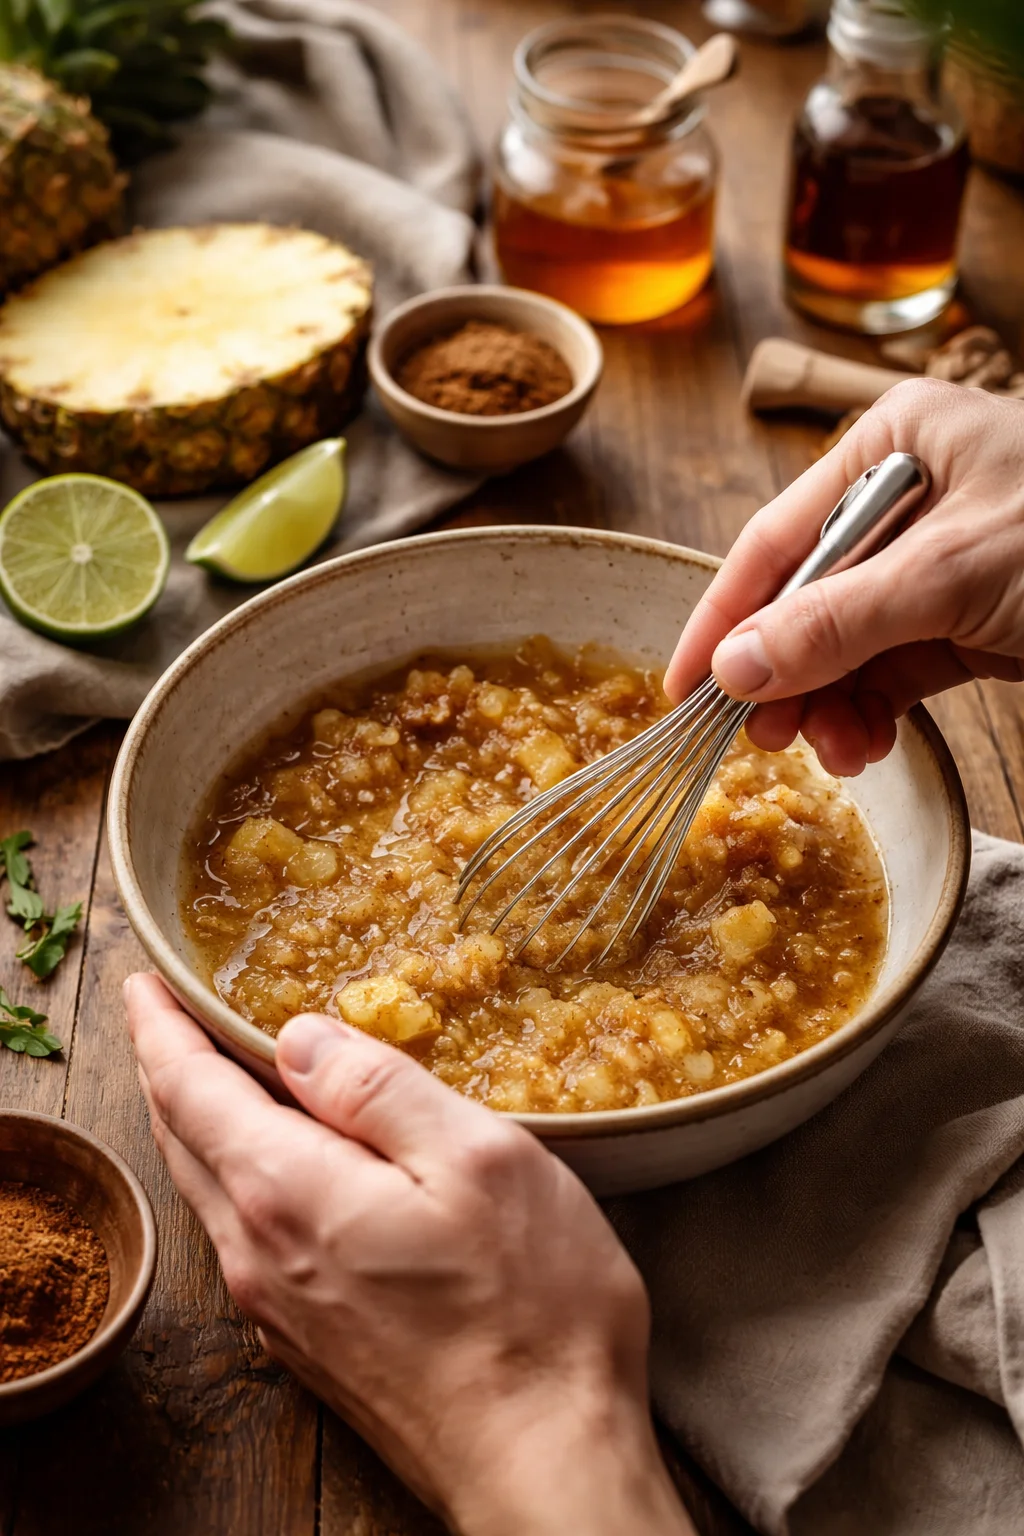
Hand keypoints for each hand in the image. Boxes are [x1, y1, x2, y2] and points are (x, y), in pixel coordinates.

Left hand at [125, 974, 693, 1535]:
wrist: (544, 1464)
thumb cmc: (530, 1308)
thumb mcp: (477, 1159)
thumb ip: (379, 1089)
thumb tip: (299, 1037)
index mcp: (290, 1192)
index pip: (189, 1089)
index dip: (162, 1027)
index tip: (148, 982)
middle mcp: (259, 1252)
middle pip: (184, 1139)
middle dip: (168, 1068)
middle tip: (170, 1015)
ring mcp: (278, 1305)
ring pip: (210, 1191)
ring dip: (200, 1124)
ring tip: (217, 1076)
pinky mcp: (307, 1342)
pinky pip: (242, 1234)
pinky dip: (237, 1176)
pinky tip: (277, 1168)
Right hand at [665, 380, 1023, 774]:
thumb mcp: (956, 572)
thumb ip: (839, 622)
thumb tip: (733, 672)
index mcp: (894, 444)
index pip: (777, 539)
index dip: (723, 617)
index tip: (680, 688)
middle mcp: (908, 498)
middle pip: (806, 596)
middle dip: (784, 673)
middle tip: (759, 741)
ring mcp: (941, 563)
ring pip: (847, 643)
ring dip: (830, 704)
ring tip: (835, 752)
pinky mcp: (973, 620)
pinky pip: (896, 668)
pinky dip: (875, 710)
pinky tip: (867, 744)